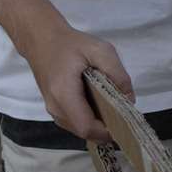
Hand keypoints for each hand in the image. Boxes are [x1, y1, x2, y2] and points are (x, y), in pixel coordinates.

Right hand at [25, 26, 132, 142]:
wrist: (42, 40)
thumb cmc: (72, 43)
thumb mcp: (101, 50)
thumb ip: (117, 74)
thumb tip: (129, 100)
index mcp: (64, 94)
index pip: (86, 127)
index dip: (107, 131)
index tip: (126, 124)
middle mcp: (55, 107)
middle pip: (84, 131)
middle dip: (106, 129)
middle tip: (124, 115)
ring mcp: (52, 110)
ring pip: (79, 129)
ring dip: (98, 124)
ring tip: (114, 109)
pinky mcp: (54, 108)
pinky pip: (74, 122)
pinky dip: (89, 119)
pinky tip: (100, 106)